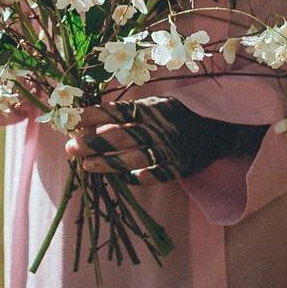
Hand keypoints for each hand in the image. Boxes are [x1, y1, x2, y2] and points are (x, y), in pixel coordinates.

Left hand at [63, 97, 260, 184]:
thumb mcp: (152, 108)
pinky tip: (121, 179)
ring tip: (86, 166)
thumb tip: (87, 125)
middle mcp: (157, 128)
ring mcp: (168, 149)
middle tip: (70, 147)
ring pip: (134, 159)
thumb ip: (125, 117)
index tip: (71, 118)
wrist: (216, 129)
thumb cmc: (173, 116)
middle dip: (94, 143)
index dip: (93, 115)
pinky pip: (154, 176)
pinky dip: (137, 179)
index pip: (116, 111)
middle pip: (121, 136)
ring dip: (108, 163)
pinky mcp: (178, 168)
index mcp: (150, 109)